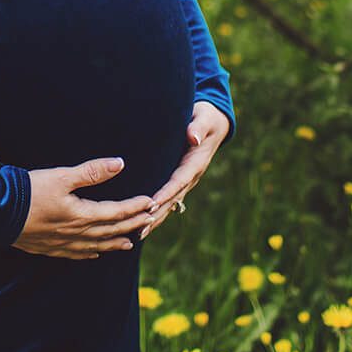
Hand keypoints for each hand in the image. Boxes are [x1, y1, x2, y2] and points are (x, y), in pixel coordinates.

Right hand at [10, 157, 155, 259]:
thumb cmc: (29, 191)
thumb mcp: (62, 176)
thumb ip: (92, 171)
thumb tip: (119, 163)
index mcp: (81, 214)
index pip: (116, 212)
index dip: (134, 207)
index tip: (150, 202)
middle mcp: (75, 232)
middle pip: (110, 230)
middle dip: (131, 225)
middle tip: (149, 221)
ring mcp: (62, 243)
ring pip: (95, 245)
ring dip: (114, 243)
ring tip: (128, 243)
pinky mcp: (48, 247)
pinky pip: (76, 254)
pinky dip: (90, 253)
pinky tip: (95, 254)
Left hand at [134, 101, 227, 240]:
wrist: (213, 122)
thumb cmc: (206, 116)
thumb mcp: (205, 117)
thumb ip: (198, 126)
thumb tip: (193, 137)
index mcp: (196, 162)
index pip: (179, 180)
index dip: (166, 192)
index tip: (152, 204)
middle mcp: (191, 175)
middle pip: (173, 198)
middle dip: (157, 214)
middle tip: (140, 229)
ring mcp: (186, 180)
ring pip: (170, 203)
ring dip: (155, 219)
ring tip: (138, 235)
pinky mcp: (180, 180)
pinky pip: (168, 198)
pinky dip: (157, 212)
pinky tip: (143, 224)